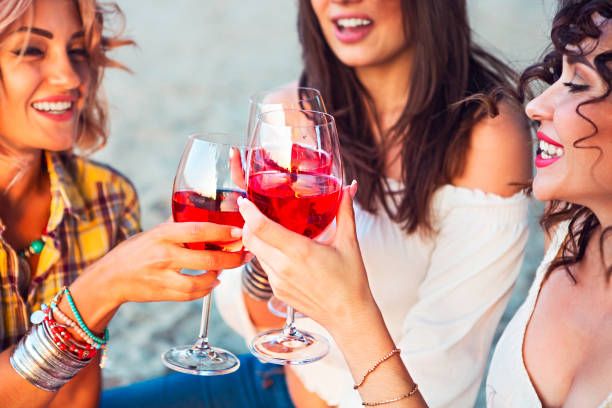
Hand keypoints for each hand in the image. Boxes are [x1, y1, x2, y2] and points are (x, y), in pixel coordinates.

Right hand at [95, 220, 250, 306]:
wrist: (110, 278)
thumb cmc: (135, 251)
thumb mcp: (154, 232)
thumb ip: (177, 227)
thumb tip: (206, 217)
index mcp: (163, 234)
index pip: (199, 230)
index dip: (223, 232)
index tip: (240, 231)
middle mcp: (164, 254)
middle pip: (207, 258)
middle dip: (232, 258)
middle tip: (245, 255)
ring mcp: (164, 276)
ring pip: (202, 280)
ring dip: (219, 275)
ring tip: (226, 269)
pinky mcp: (163, 293)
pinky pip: (192, 294)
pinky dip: (206, 289)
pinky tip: (213, 282)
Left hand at [238, 181, 374, 332]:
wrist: (349, 316)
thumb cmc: (351, 281)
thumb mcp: (349, 242)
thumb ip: (345, 212)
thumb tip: (349, 188)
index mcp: (299, 251)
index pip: (261, 227)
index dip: (248, 211)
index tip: (244, 200)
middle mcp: (283, 266)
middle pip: (250, 239)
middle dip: (247, 223)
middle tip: (253, 212)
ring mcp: (278, 281)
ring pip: (255, 253)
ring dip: (257, 240)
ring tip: (269, 230)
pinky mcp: (277, 291)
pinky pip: (264, 267)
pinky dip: (267, 255)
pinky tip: (282, 252)